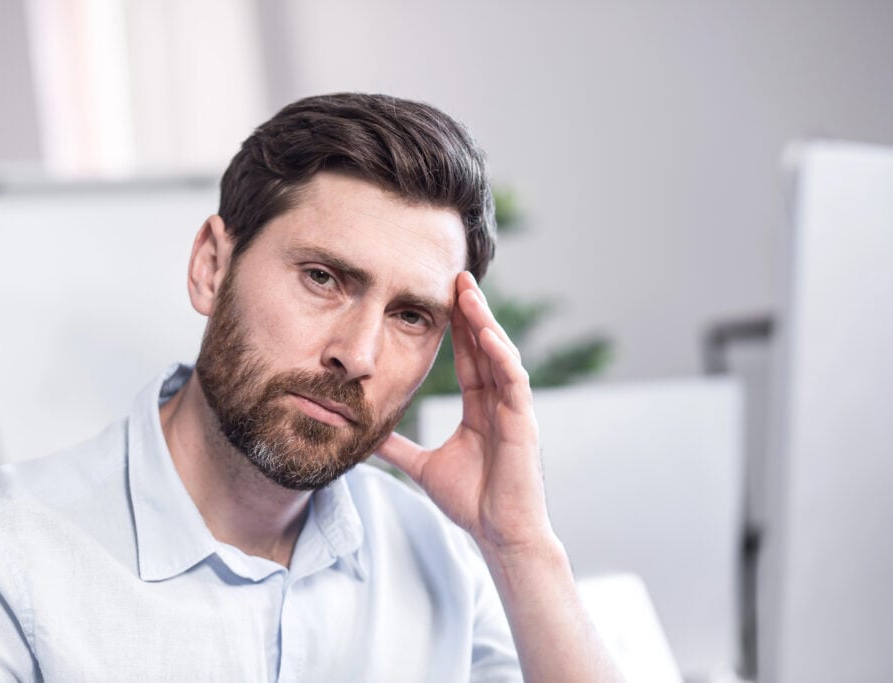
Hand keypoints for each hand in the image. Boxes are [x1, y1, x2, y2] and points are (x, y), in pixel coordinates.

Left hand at [377, 272, 553, 553]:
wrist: (497, 534)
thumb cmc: (471, 502)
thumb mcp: (424, 466)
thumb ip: (399, 448)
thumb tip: (368, 435)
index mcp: (480, 408)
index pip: (466, 357)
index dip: (455, 326)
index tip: (440, 295)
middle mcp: (499, 402)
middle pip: (483, 346)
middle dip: (471, 311)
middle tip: (455, 276)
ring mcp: (514, 409)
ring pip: (500, 354)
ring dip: (485, 322)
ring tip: (468, 292)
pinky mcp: (524, 422)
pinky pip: (514, 380)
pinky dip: (501, 355)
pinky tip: (486, 333)